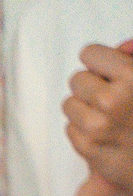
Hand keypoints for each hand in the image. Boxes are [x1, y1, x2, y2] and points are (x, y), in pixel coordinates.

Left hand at [65, 42, 132, 195]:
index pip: (89, 54)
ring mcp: (98, 126)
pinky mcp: (87, 147)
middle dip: (93, 86)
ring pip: (69, 103)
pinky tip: (106, 134)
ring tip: (111, 116)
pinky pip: (70, 127)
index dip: (100, 62)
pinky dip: (84, 129)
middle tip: (115, 98)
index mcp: (132, 76)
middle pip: (77, 79)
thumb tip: (123, 47)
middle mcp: (112, 100)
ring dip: (86, 108)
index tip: (112, 72)